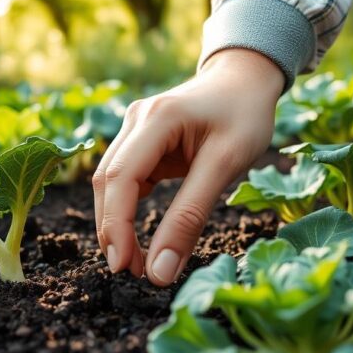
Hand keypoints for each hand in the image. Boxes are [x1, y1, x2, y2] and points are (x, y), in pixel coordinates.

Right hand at [93, 48, 283, 285]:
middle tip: (133, 274)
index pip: (120, 178)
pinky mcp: (139, 141)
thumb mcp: (226, 166)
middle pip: (107, 183)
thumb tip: (160, 271)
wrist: (245, 78)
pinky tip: (139, 238)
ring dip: (116, 225)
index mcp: (156, 118)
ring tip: (136, 263)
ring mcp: (133, 129)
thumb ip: (191, 217)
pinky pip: (124, 182)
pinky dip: (127, 211)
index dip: (116, 226)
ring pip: (109, 184)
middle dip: (114, 232)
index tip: (125, 267)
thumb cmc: (243, 115)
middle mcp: (135, 120)